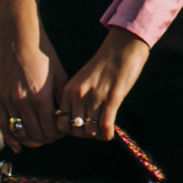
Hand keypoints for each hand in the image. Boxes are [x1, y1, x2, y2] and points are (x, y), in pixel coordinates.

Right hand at [0, 0, 68, 148]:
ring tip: (40, 136)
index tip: (62, 130)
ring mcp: (9, 102)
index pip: (51, 131)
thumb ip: (63, 98)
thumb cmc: (42, 54)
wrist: (18, 37)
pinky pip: (3, 126)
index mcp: (41, 98)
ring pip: (20, 134)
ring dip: (31, 140)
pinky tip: (18, 146)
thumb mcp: (59, 75)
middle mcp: (23, 103)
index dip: (59, 134)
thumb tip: (68, 117)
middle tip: (53, 133)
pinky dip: (11, 139)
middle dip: (47, 138)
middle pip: (37, 135)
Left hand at [57, 26, 149, 142]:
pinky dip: (107, 135)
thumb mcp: (82, 80)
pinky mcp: (112, 98)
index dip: (71, 131)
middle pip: (76, 130)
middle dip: (85, 134)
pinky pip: (105, 126)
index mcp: (69, 91)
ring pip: (90, 131)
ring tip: (103, 131)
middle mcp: (79, 95)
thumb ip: (77, 98)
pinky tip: (110, 134)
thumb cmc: (104, 65)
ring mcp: (95, 97)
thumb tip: (78, 121)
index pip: (61, 123)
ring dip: (97, 135)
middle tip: (94, 130)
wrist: (122, 47)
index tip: (81, 128)